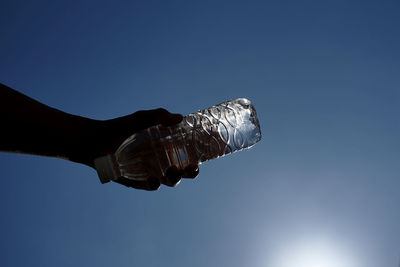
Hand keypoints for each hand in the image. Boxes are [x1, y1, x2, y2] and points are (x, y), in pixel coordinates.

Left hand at [83, 108, 198, 190]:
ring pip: (169, 180)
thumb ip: (159, 116)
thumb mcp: (140, 119)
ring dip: (175, 178)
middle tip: (193, 167)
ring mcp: (149, 172)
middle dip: (191, 172)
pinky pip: (149, 186)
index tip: (205, 153)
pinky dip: (154, 184)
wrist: (93, 139)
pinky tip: (156, 179)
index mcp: (164, 149)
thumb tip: (179, 118)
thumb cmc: (118, 128)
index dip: (197, 155)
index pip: (186, 154)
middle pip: (182, 171)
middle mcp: (159, 162)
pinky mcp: (136, 181)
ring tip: (173, 170)